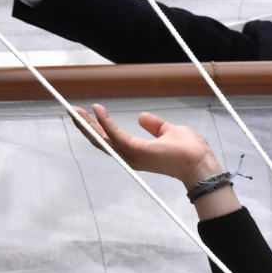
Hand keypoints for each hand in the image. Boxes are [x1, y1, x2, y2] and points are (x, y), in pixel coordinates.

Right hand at [71, 104, 221, 188]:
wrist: (200, 162)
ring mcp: (132, 155)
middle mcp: (130, 156)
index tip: (87, 113)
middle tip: (70, 110)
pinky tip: (97, 110)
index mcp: (137, 152)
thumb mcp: (170, 131)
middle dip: (84, 126)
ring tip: (74, 110)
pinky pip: (115, 135)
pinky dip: (105, 122)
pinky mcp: (136, 150)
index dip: (97, 127)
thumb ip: (155, 126)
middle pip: (100, 141)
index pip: (111, 139)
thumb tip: (141, 117)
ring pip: (102, 139)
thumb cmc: (190, 150)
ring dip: (86, 124)